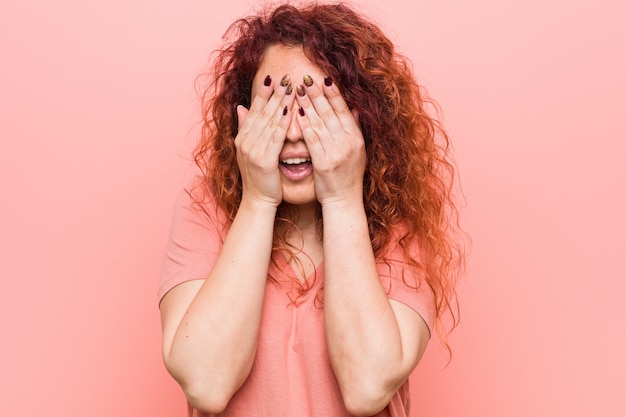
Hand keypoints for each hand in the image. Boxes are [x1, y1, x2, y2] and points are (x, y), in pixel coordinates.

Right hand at [235, 75, 295, 207]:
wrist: (258, 201)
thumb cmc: (259, 177)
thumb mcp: (249, 150)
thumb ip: (246, 128)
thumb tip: (240, 107)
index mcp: (242, 137)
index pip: (254, 110)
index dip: (262, 93)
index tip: (272, 77)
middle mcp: (245, 141)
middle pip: (262, 112)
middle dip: (274, 94)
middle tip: (284, 76)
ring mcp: (253, 151)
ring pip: (269, 122)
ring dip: (280, 103)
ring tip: (290, 88)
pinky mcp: (264, 160)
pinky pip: (275, 138)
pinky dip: (282, 124)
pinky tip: (290, 111)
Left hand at [295, 76, 365, 206]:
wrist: (344, 200)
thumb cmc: (348, 176)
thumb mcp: (358, 152)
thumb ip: (354, 130)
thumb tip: (354, 108)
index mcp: (356, 138)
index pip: (344, 110)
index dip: (334, 94)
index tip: (324, 78)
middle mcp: (348, 143)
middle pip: (330, 113)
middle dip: (317, 94)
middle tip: (306, 78)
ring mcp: (336, 153)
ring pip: (320, 123)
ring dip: (308, 104)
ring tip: (297, 90)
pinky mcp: (324, 163)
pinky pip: (311, 139)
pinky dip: (303, 125)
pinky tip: (295, 113)